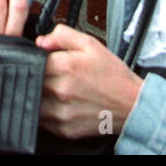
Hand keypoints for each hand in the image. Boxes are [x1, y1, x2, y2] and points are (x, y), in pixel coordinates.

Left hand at [35, 24, 142, 139]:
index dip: (37, 59)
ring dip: (40, 96)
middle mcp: (60, 90)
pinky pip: (42, 120)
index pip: (32, 60)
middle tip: (54, 76)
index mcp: (65, 66)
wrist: (132, 104)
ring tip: (56, 91)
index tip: (46, 61)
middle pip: (32, 80)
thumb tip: (40, 41)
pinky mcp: (63, 129)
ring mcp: (61, 112)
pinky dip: (47, 112)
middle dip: (39, 77)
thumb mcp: (91, 45)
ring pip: (34, 101)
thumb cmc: (113, 75)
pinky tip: (61, 105)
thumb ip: (63, 36)